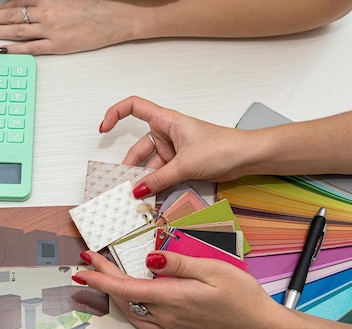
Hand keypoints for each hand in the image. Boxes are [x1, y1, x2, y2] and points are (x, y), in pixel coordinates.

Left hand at [0, 0, 136, 54]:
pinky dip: (14, 49)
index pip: (18, 2)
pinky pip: (31, 48)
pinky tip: (1, 50)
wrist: (116, 18)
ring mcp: (51, 30)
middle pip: (11, 15)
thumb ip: (48, 2)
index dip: (0, 8)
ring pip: (16, 31)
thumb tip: (31, 6)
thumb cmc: (96, 7)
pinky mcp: (58, 45)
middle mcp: (47, 12)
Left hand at [74, 250, 283, 328]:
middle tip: (91, 259)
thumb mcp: (213, 270)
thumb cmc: (241, 296)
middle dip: (102, 278)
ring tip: (104, 274)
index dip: (101, 276)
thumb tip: (150, 259)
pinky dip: (128, 307)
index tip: (83, 266)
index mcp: (172, 297)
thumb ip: (179, 263)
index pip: (126, 286)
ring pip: (130, 310)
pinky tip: (128, 298)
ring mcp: (170, 324)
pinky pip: (142, 320)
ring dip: (113, 292)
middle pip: (123, 297)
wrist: (260, 327)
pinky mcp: (176, 328)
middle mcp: (166, 314)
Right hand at [99, 96, 253, 197]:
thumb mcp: (185, 165)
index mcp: (166, 120)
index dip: (115, 114)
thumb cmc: (223, 147)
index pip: (134, 107)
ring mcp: (173, 150)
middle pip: (138, 148)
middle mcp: (167, 133)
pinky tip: (151, 199)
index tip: (103, 129)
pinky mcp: (180, 164)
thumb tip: (137, 190)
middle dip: (130, 167)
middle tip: (122, 186)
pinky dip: (156, 186)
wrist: (247, 158)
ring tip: (136, 198)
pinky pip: (162, 175)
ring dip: (145, 181)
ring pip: (150, 166)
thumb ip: (159, 179)